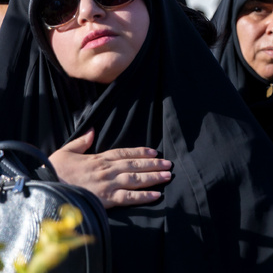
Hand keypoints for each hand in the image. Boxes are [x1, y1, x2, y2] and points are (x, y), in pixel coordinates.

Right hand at [49, 129, 172, 208]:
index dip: (140, 152)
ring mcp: (107, 184)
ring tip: (167, 176)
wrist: (45, 188)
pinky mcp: (105, 199)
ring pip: (135, 179)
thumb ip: (81, 142)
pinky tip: (156, 195)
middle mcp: (106, 170)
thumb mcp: (65, 152)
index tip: (154, 151)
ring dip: (153, 177)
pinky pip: (128, 197)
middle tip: (169, 164)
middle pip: (135, 165)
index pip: (124, 153)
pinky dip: (143, 196)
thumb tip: (91, 131)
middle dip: (153, 164)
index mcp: (98, 159)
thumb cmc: (53, 172)